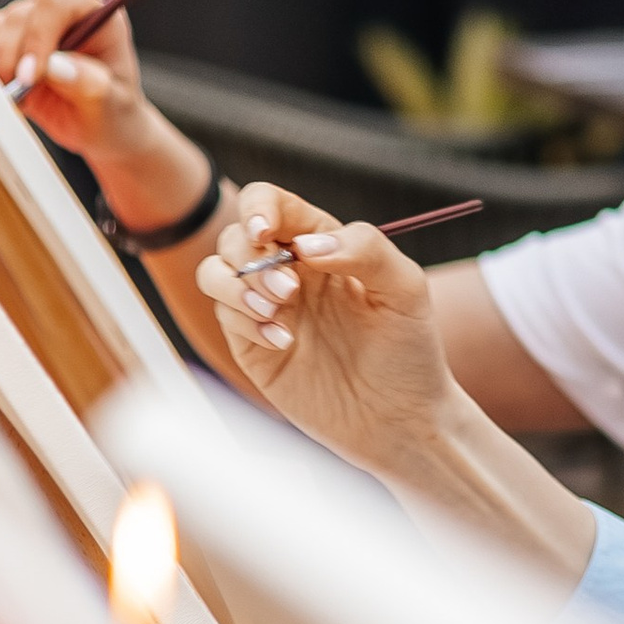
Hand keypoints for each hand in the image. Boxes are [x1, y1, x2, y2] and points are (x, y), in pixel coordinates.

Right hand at [0, 0, 209, 228]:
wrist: (97, 125)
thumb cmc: (112, 111)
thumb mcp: (108, 103)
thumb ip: (86, 82)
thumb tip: (53, 66)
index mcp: (95, 15)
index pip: (55, 4)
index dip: (37, 36)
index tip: (32, 76)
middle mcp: (61, 12)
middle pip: (19, 16)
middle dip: (13, 59)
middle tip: (23, 95)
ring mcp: (32, 24)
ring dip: (0, 67)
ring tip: (27, 97)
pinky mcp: (9, 41)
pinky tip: (14, 92)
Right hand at [195, 186, 458, 472]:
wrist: (399, 419)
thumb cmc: (409, 350)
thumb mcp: (405, 290)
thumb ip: (365, 249)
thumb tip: (307, 243)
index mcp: (325, 243)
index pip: (274, 204)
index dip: (259, 207)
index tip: (266, 233)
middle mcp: (290, 269)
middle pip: (236, 236)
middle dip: (252, 257)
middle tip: (288, 290)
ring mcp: (268, 307)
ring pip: (215, 272)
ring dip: (235, 285)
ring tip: (276, 311)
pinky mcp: (252, 345)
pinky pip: (225, 316)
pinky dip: (245, 322)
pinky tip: (283, 342)